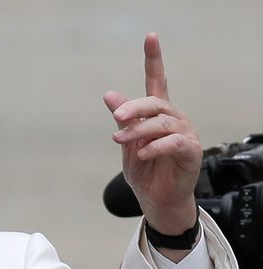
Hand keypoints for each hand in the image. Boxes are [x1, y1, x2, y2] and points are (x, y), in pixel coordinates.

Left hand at [104, 33, 201, 236]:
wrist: (156, 199)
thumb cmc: (144, 171)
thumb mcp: (127, 143)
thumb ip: (123, 120)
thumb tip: (109, 95)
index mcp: (157, 114)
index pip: (157, 81)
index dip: (154, 59)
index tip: (150, 37)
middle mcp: (174, 119)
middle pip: (155, 103)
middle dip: (134, 108)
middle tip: (116, 118)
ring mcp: (184, 133)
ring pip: (161, 123)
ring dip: (138, 131)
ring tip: (121, 141)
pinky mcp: (190, 151)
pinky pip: (172, 142)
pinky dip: (154, 146)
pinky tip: (141, 153)